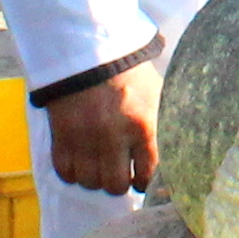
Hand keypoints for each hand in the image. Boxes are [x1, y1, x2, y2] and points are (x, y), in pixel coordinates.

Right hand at [46, 63, 161, 198]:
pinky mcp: (61, 134)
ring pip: (89, 182)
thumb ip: (166, 128)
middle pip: (115, 185)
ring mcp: (84, 137)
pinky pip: (66, 172)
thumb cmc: (130, 77)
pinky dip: (73, 171)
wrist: (89, 52)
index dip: (144, 181)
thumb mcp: (157, 97)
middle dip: (119, 182)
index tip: (140, 178)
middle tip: (119, 172)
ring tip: (99, 165)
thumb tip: (177, 160)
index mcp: (143, 125)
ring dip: (95, 178)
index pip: (147, 175)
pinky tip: (82, 159)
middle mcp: (113, 135)